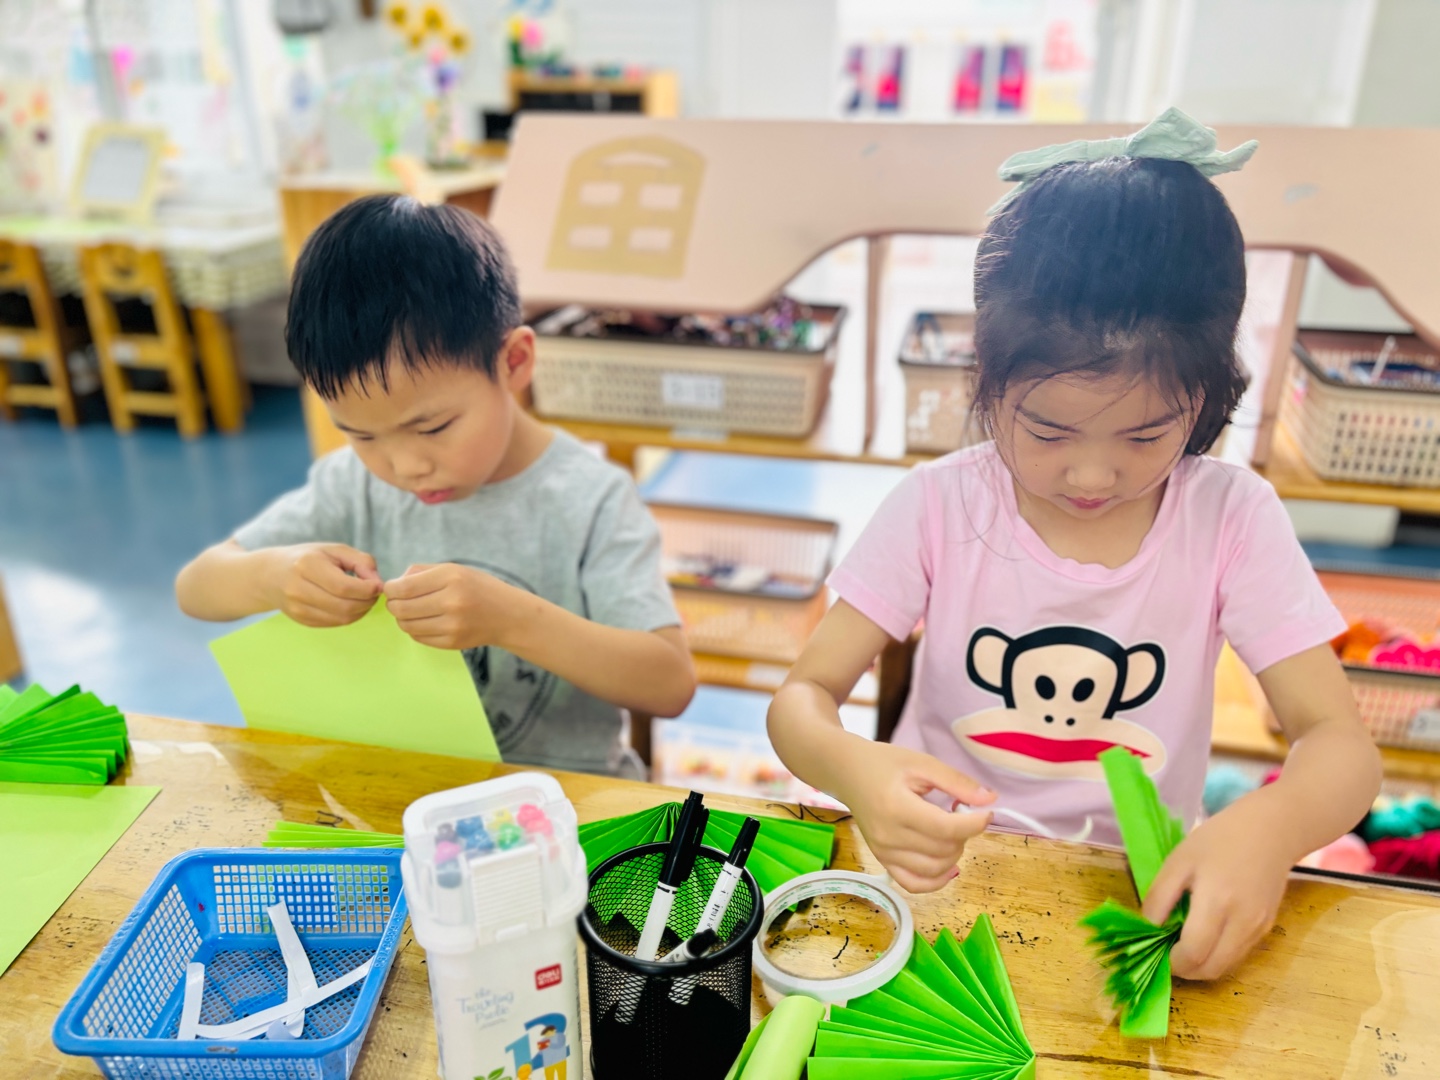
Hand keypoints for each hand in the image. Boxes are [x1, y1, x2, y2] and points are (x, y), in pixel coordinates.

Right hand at [271, 543, 381, 626]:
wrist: (272, 575)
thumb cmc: (308, 558)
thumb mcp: (334, 550)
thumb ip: (361, 561)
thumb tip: (377, 582)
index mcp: (307, 566)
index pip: (344, 587)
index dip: (367, 589)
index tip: (378, 585)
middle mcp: (299, 589)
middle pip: (345, 606)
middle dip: (367, 601)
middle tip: (374, 593)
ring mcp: (298, 608)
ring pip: (342, 618)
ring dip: (361, 611)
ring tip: (364, 598)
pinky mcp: (301, 620)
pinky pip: (335, 623)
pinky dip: (350, 616)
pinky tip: (351, 604)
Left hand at [384, 563, 530, 649]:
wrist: (508, 615)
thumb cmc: (478, 587)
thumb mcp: (455, 569)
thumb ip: (422, 571)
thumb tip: (395, 583)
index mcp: (451, 578)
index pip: (404, 588)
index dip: (390, 589)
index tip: (391, 589)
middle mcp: (452, 602)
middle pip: (401, 609)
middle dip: (393, 605)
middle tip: (397, 601)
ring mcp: (452, 625)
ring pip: (407, 625)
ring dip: (402, 619)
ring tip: (412, 612)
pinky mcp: (452, 642)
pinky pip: (419, 638)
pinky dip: (415, 629)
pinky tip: (425, 622)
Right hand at [839, 742, 994, 892]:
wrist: (848, 773)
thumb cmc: (884, 763)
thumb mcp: (922, 763)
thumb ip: (956, 782)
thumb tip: (990, 800)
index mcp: (897, 808)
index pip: (946, 829)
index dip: (974, 824)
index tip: (987, 812)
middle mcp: (888, 836)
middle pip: (943, 850)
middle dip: (964, 834)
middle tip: (961, 813)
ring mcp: (884, 853)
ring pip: (935, 870)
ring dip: (954, 854)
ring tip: (951, 832)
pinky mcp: (883, 861)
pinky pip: (914, 884)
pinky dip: (937, 881)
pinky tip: (949, 866)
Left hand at [1142, 805, 1293, 980]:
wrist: (1269, 830)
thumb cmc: (1218, 840)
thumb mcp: (1178, 861)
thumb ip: (1159, 896)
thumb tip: (1148, 928)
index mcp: (1217, 902)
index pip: (1194, 953)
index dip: (1172, 961)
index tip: (1157, 952)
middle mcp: (1242, 923)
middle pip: (1212, 969)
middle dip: (1186, 970)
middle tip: (1168, 954)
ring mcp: (1259, 928)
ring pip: (1227, 966)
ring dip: (1203, 966)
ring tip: (1184, 945)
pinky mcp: (1267, 928)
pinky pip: (1239, 954)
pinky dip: (1219, 955)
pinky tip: (1207, 936)